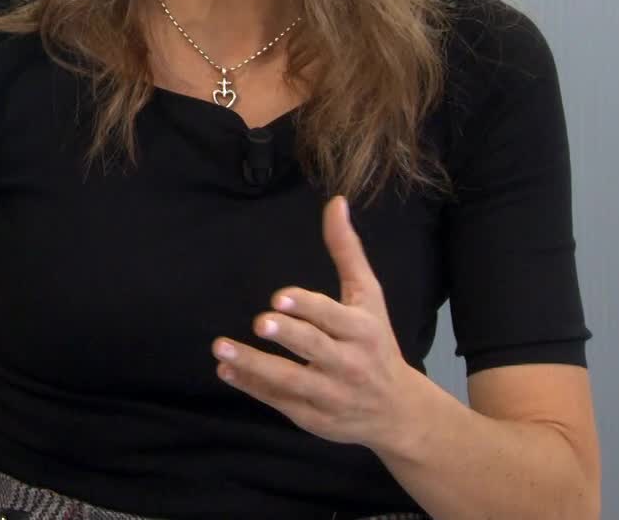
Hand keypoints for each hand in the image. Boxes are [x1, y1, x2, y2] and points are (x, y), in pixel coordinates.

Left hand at [210, 195, 423, 450]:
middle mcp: (349, 364)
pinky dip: (252, 387)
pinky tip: (227, 371)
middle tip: (260, 322)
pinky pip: (279, 401)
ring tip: (221, 349)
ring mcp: (330, 394)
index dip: (308, 307)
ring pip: (291, 380)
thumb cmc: (377, 343)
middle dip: (288, 335)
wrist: (398, 410)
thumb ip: (347, 251)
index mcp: (363, 331)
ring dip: (254, 365)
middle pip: (315, 348)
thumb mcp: (368, 296)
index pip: (334, 317)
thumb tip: (335, 202)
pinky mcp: (313, 416)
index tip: (279, 297)